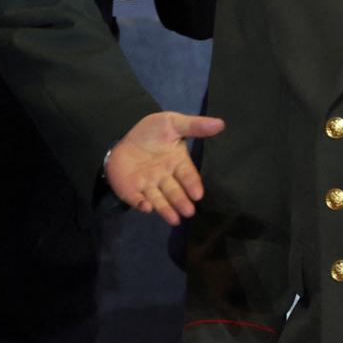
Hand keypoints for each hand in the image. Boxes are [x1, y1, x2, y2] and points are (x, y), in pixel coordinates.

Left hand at [104, 111, 226, 225]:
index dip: (192, 184)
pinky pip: (137, 199)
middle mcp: (164, 177)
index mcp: (177, 163)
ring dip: (166, 209)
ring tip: (175, 219)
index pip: (187, 175)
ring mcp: (148, 185)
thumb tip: (220, 123)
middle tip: (189, 211)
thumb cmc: (151, 131)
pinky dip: (142, 204)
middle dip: (181, 201)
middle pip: (174, 191)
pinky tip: (147, 207)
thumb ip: (194, 126)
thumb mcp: (172, 123)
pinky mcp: (131, 190)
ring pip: (158, 199)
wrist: (121, 131)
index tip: (198, 194)